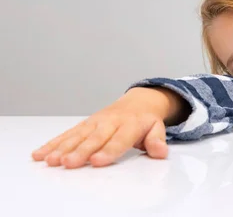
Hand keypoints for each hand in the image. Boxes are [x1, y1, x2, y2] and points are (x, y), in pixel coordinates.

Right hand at [31, 90, 169, 168]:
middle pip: (94, 139)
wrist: (138, 102)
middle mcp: (109, 123)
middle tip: (69, 162)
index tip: (97, 161)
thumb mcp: (157, 127)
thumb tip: (160, 151)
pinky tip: (41, 153)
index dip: (108, 151)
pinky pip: (67, 134)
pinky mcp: (84, 124)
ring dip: (62, 148)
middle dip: (81, 151)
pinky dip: (53, 143)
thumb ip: (157, 140)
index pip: (118, 140)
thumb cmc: (145, 121)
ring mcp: (94, 123)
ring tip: (51, 160)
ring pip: (77, 136)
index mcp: (129, 125)